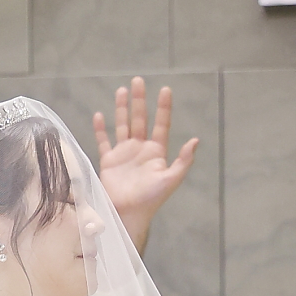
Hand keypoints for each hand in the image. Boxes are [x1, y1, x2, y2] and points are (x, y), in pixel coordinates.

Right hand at [92, 79, 197, 253]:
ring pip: (123, 125)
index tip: (165, 90)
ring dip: (122, 109)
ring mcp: (124, 154)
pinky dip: (101, 129)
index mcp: (156, 152)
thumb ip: (183, 161)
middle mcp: (140, 150)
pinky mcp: (109, 162)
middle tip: (138, 81)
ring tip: (122, 90)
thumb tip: (195, 141)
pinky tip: (100, 115)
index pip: (161, 125)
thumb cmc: (151, 199)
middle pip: (140, 119)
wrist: (128, 214)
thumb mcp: (171, 179)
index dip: (163, 108)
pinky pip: (104, 141)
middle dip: (139, 100)